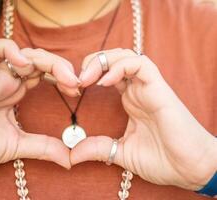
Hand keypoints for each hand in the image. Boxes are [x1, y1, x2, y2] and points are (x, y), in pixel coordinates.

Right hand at [0, 39, 79, 174]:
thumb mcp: (18, 146)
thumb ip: (44, 147)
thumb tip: (70, 159)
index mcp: (15, 93)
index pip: (44, 73)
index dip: (63, 77)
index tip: (77, 91)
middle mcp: (7, 81)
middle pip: (38, 60)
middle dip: (61, 67)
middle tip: (76, 83)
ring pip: (22, 51)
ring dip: (46, 59)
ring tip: (62, 76)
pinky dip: (10, 50)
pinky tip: (25, 65)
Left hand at [71, 48, 216, 189]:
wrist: (191, 169)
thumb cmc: (162, 160)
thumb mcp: (121, 152)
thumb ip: (98, 148)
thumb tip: (72, 154)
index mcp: (130, 100)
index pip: (107, 74)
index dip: (89, 74)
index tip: (73, 89)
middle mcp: (138, 90)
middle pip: (114, 59)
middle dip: (92, 62)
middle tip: (77, 79)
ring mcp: (148, 87)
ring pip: (125, 55)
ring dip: (103, 61)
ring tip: (87, 78)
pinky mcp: (159, 88)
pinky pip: (140, 64)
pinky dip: (120, 67)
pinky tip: (105, 82)